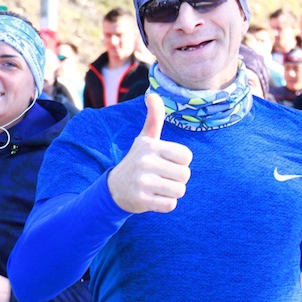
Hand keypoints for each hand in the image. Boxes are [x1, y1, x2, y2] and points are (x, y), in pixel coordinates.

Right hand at [107, 93, 191, 213]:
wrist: (114, 188)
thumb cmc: (137, 161)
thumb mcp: (144, 139)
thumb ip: (154, 118)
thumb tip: (152, 95)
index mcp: (150, 146)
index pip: (187, 157)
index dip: (180, 162)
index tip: (166, 163)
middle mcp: (145, 162)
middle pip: (185, 175)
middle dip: (177, 179)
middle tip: (161, 177)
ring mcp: (142, 182)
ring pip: (179, 191)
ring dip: (172, 193)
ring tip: (157, 188)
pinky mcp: (141, 200)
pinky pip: (170, 205)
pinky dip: (165, 204)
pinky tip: (153, 198)